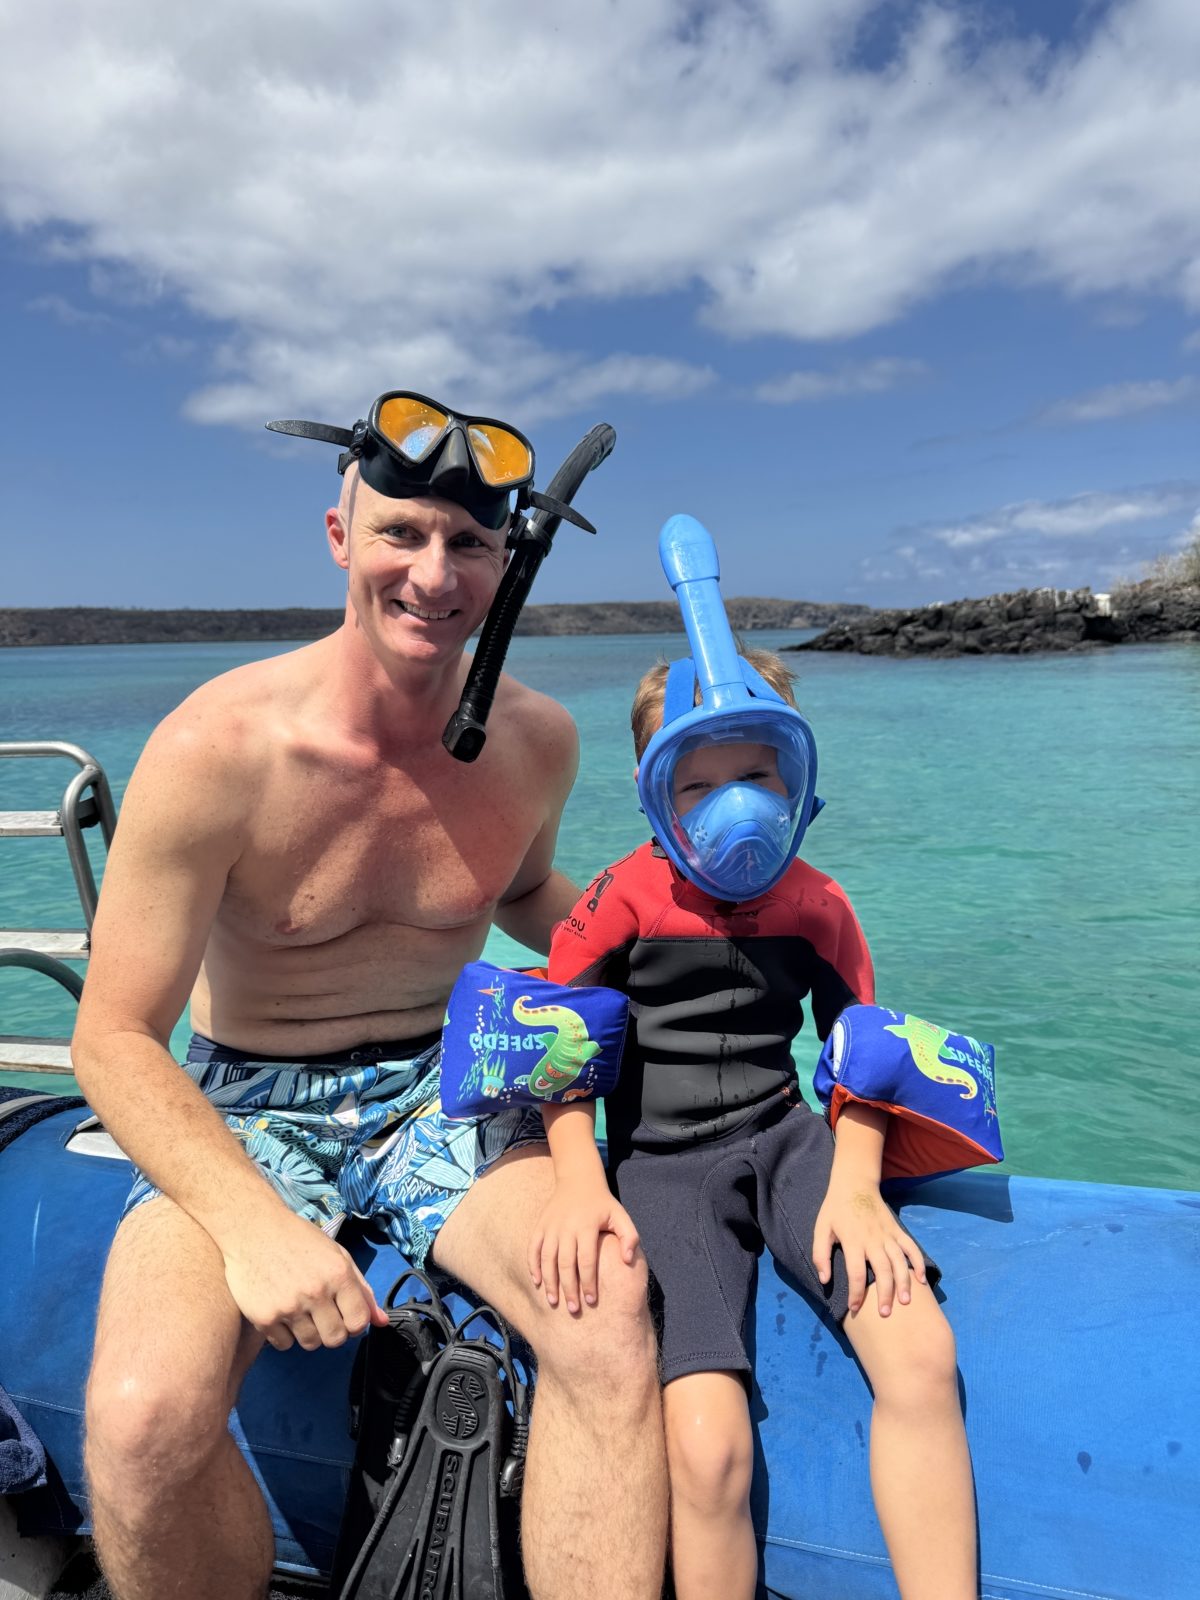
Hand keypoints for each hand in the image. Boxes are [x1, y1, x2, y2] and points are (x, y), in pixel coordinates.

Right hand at [223, 1210, 388, 1351]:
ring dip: (309, 1333)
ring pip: (310, 1344)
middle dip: (333, 1331)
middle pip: (335, 1339)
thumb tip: (382, 1321)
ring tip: (301, 1311)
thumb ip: (362, 1289)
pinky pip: (284, 1345)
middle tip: (322, 1315)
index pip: (359, 1322)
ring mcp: (289, 1306)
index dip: (355, 1324)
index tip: (345, 1317)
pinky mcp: (264, 1317)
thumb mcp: (337, 1255)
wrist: (253, 1230)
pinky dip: (284, 1334)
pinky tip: (282, 1312)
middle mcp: (316, 1292)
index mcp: (338, 1275)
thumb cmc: (299, 1240)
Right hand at [527, 1175, 639, 1314]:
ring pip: (547, 1258)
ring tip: (553, 1302)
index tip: (591, 1301)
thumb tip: (627, 1260)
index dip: (589, 1282)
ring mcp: (550, 1226)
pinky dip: (532, 1266)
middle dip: (569, 1288)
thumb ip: (629, 1237)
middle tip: (573, 1310)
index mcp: (587, 1225)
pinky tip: (537, 1282)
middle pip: (565, 1263)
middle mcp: (566, 1226)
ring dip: (549, 1281)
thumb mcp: (620, 1215)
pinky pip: (533, 1248)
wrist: (578, 1179)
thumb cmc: (602, 1204)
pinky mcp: (540, 1226)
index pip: (587, 1260)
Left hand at [812, 1174, 925, 1316]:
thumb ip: (820, 1254)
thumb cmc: (835, 1209)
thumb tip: (824, 1280)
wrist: (854, 1184)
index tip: (854, 1309)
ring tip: (905, 1302)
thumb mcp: (821, 1229)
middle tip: (885, 1315)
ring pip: (899, 1262)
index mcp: (853, 1240)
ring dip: (904, 1283)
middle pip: (882, 1271)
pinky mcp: (897, 1230)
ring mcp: (888, 1235)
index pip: (855, 1273)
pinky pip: (911, 1248)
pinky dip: (918, 1263)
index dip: (855, 1293)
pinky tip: (922, 1280)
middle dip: (885, 1294)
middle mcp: (873, 1239)